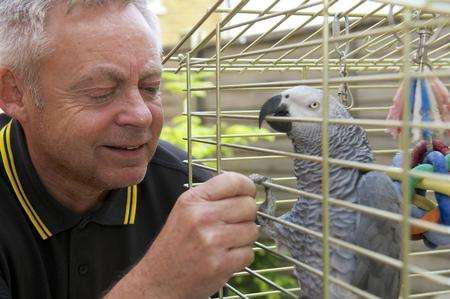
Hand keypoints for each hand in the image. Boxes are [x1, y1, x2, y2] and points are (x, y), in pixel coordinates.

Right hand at [105, 172, 257, 298]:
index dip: (247, 187)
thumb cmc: (175, 244)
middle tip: (233, 223)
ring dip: (245, 237)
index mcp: (192, 200)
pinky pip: (249, 253)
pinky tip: (225, 256)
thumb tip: (245, 190)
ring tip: (226, 242)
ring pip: (252, 230)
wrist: (159, 281)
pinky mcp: (220, 264)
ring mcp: (212, 241)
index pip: (233, 182)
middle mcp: (201, 217)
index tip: (248, 193)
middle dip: (246, 215)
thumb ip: (212, 197)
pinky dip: (242, 256)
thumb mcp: (184, 211)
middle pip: (248, 205)